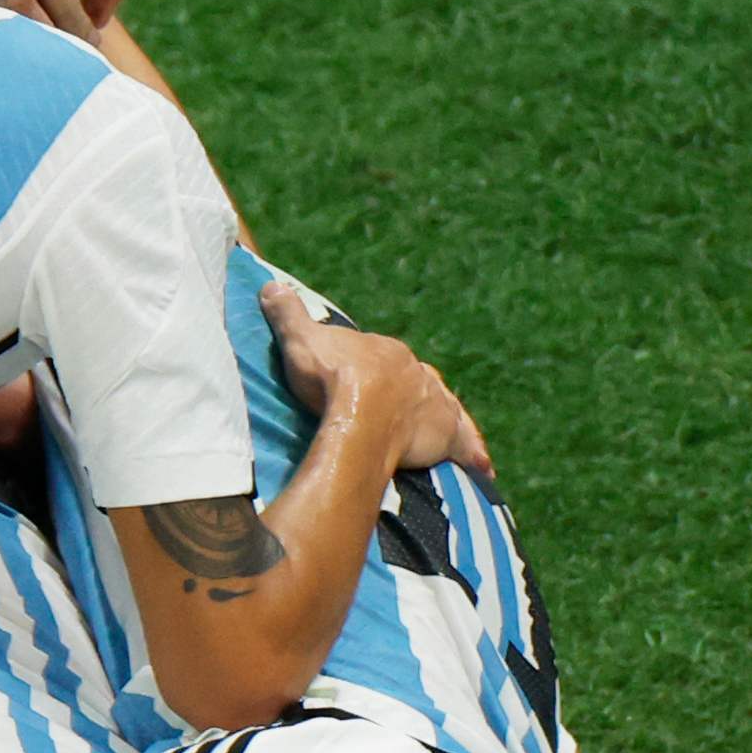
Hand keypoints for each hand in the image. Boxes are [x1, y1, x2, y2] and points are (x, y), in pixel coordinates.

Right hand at [260, 278, 490, 476]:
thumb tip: (269, 286)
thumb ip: (287, 314)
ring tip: (451, 437)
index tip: (365, 383)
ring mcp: (434, 404)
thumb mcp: (300, 340)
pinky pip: (463, 444)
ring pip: (446, 410)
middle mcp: (417, 374)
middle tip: (402, 413)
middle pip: (417, 383)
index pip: (385, 360)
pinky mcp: (444, 435)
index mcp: (387, 351)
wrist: (358, 412)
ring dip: (448, 422)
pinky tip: (482, 466)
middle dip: (412, 396)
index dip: (375, 372)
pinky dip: (472, 452)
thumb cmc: (329, 377)